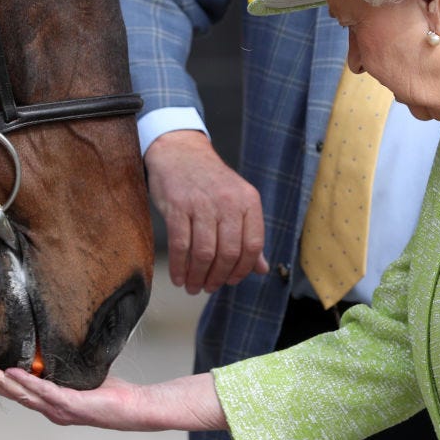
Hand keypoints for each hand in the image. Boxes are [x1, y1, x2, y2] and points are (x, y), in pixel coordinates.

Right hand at [0, 366, 226, 431]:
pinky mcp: (73, 405)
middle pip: (16, 394)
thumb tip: (60, 339)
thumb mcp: (85, 374)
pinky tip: (15, 373)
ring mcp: (61, 409)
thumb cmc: (112, 392)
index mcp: (53, 401)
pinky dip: (30, 382)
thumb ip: (68, 365)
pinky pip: (47, 391)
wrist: (135, 407)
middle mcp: (53, 408)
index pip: (21, 390)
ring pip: (26, 394)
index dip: (0, 381)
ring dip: (4, 382)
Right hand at [144, 130, 267, 292]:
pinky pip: (180, 245)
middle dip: (218, 277)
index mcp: (248, 201)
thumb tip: (261, 269)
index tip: (231, 281)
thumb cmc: (209, 181)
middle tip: (208, 288)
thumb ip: (249, 234)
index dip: (243, 269)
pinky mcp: (177, 206)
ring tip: (192, 286)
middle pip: (228, 253)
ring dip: (197, 276)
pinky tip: (178, 277)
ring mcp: (202, 203)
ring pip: (204, 253)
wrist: (180, 151)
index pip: (253, 245)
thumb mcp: (236, 201)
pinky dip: (179, 267)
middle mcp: (228, 201)